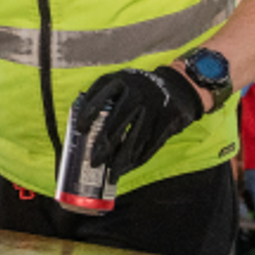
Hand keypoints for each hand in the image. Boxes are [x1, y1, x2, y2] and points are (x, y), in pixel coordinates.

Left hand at [76, 66, 203, 179]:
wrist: (177, 86)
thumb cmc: (138, 88)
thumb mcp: (120, 83)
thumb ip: (100, 97)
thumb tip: (77, 124)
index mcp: (120, 81)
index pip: (99, 97)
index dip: (88, 114)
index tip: (81, 130)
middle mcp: (136, 92)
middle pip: (116, 123)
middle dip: (104, 146)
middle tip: (94, 161)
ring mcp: (153, 107)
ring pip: (134, 139)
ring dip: (121, 159)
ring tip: (111, 173)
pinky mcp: (167, 121)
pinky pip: (150, 145)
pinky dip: (137, 160)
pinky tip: (128, 168)